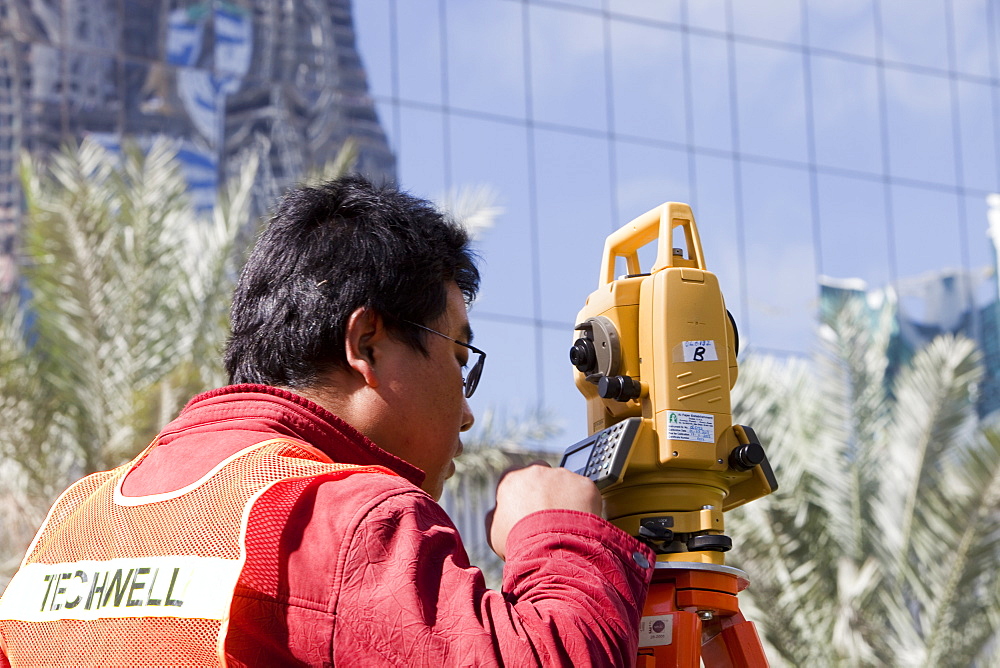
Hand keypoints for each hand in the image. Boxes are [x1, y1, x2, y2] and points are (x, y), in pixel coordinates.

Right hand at [485, 462, 602, 559]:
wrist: (551, 552)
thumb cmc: (519, 544)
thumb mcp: (494, 533)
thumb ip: (496, 515)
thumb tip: (499, 511)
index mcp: (512, 480)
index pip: (515, 477)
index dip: (521, 493)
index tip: (526, 507)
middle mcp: (537, 471)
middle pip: (541, 475)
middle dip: (544, 490)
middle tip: (548, 515)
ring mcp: (562, 476)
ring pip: (564, 483)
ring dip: (565, 497)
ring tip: (565, 523)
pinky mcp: (584, 484)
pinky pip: (584, 492)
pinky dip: (584, 505)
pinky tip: (579, 523)